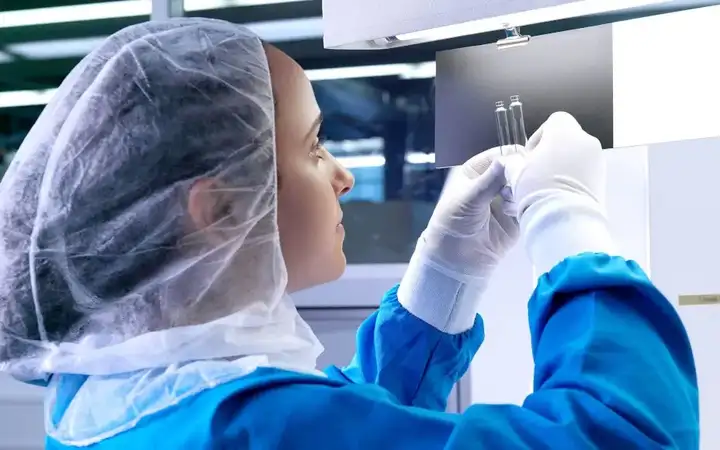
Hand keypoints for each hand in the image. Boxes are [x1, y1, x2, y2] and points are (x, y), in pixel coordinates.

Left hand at [398, 145, 520, 333]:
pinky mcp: (517, 217)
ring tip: (517, 199)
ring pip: (525, 186)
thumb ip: (490, 179)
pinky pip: (528, 205)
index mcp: (476, 171)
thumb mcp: (469, 198)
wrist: (456, 260)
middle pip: (516, 169)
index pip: (499, 155)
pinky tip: (520, 210)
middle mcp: (493, 182)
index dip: (512, 156)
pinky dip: (527, 205)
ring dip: (524, 190)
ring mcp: (506, 199)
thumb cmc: (453, 223)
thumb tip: (509, 159)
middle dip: (522, 173)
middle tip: (525, 179)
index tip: (525, 159)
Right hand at [506, 111, 616, 274]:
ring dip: (562, 167)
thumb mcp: (515, 173)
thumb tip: (511, 163)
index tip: (530, 156)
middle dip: (551, 153)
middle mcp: (586, 141)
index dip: (539, 136)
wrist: (564, 220)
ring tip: (546, 188)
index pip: (554, 121)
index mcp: (565, 132)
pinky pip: (585, 171)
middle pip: (566, 139)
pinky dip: (573, 178)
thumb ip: (512, 162)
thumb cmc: (537, 189)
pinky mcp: (603, 179)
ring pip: (576, 156)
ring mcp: (597, 160)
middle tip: (536, 173)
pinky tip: (558, 195)